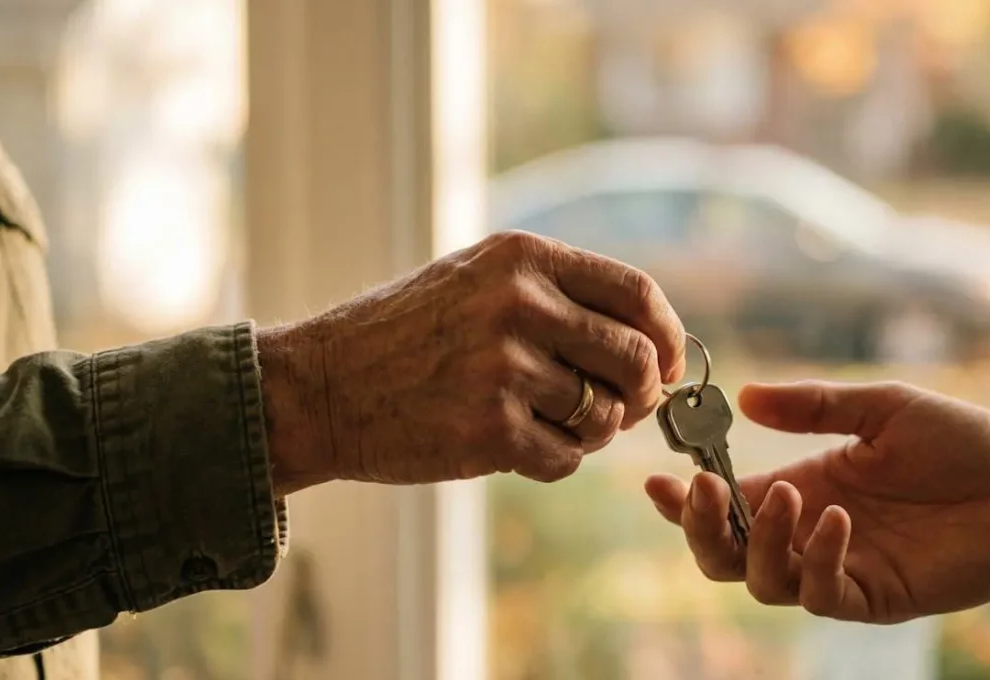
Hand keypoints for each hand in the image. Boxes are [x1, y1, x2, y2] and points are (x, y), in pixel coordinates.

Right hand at [261, 231, 685, 492]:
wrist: (318, 387)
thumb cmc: (404, 335)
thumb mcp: (475, 280)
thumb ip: (556, 295)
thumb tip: (650, 340)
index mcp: (521, 258)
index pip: (636, 292)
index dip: (668, 334)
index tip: (671, 363)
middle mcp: (517, 305)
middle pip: (635, 358)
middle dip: (643, 392)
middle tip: (624, 407)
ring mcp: (502, 369)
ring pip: (603, 414)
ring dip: (592, 430)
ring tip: (552, 423)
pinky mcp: (488, 432)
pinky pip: (566, 458)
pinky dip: (556, 461)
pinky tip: (518, 446)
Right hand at [645, 381, 989, 623]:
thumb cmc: (959, 442)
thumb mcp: (880, 407)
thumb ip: (813, 406)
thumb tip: (744, 397)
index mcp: (801, 486)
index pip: (726, 503)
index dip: (683, 499)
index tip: (655, 478)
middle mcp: (808, 532)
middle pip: (724, 555)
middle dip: (701, 530)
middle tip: (706, 493)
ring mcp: (839, 567)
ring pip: (762, 581)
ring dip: (760, 540)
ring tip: (791, 494)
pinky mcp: (874, 596)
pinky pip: (823, 593)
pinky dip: (817, 558)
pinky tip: (838, 518)